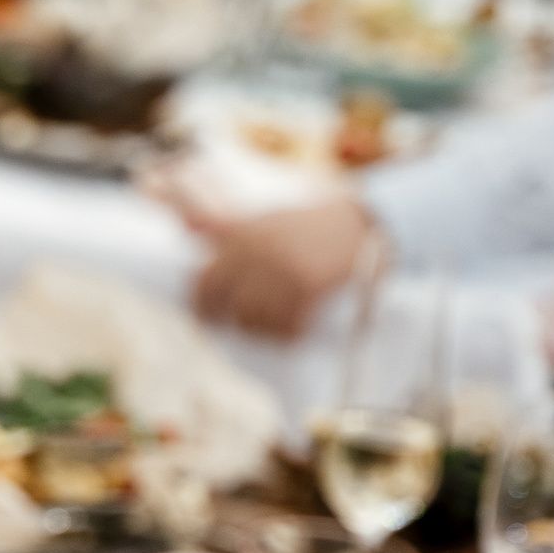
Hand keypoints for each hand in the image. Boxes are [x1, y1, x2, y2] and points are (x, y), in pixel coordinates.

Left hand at [191, 197, 377, 338]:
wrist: (366, 221)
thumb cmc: (312, 223)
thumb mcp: (266, 218)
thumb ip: (227, 227)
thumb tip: (187, 228)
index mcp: (242, 233)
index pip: (202, 280)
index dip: (200, 305)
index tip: (204, 316)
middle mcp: (257, 250)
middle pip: (224, 305)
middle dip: (230, 321)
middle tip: (242, 327)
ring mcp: (282, 269)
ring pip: (253, 320)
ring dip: (263, 330)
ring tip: (275, 326)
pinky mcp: (309, 285)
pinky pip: (286, 326)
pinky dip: (290, 334)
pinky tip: (298, 329)